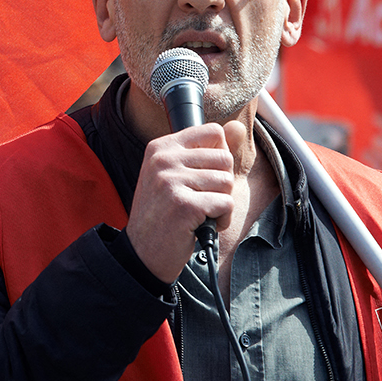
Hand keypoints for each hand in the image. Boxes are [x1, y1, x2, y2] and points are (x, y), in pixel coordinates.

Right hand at [125, 121, 245, 283]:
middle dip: (221, 184)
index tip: (202, 176)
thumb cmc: (162, 213)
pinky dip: (221, 220)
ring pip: (227, 182)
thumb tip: (239, 127)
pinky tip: (202, 226)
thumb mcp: (177, 175)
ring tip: (199, 213)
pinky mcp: (185, 205)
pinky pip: (226, 204)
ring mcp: (172, 181)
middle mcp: (164, 160)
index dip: (218, 157)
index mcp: (161, 147)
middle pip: (224, 158)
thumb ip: (208, 150)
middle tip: (200, 199)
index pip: (213, 132)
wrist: (142, 252)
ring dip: (221, 204)